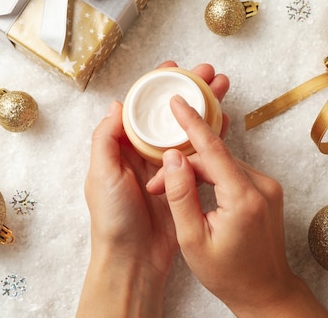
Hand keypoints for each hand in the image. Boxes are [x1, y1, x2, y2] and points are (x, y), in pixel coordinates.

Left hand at [77, 61, 229, 317]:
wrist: (134, 260)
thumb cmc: (113, 219)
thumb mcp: (101, 175)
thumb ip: (106, 139)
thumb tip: (118, 103)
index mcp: (123, 147)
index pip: (142, 107)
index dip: (157, 85)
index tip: (175, 67)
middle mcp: (146, 153)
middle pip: (169, 113)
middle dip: (188, 90)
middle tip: (209, 72)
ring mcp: (167, 167)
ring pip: (188, 129)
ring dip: (205, 107)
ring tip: (223, 88)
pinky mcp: (185, 182)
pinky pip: (200, 153)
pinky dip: (212, 136)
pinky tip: (226, 121)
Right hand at [147, 96, 327, 317]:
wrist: (266, 291)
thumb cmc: (228, 274)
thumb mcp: (192, 240)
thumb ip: (180, 195)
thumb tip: (172, 158)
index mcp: (244, 198)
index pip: (213, 150)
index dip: (192, 123)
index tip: (177, 101)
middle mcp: (262, 186)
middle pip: (215, 157)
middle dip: (183, 164)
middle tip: (156, 184)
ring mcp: (268, 186)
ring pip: (223, 163)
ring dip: (196, 170)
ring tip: (171, 190)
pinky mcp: (267, 189)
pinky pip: (233, 171)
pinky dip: (212, 176)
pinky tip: (195, 189)